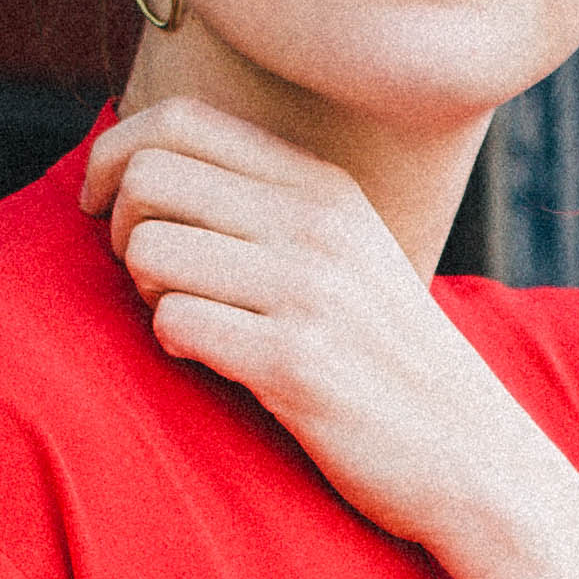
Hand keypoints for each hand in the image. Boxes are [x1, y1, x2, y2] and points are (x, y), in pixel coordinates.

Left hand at [83, 97, 507, 553]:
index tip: (105, 208)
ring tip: (187, 322)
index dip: (115, 156)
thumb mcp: (346, 256)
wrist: (472, 457)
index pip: (181, 120)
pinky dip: (171, 344)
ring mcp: (308, 290)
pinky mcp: (295, 362)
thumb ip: (268, 207)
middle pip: (149, 176)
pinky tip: (208, 362)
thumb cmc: (386, 362)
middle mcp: (317, 222)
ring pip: (151, 248)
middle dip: (119, 227)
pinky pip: (174, 322)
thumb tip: (148, 172)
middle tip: (146, 277)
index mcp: (324, 185)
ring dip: (144, 291)